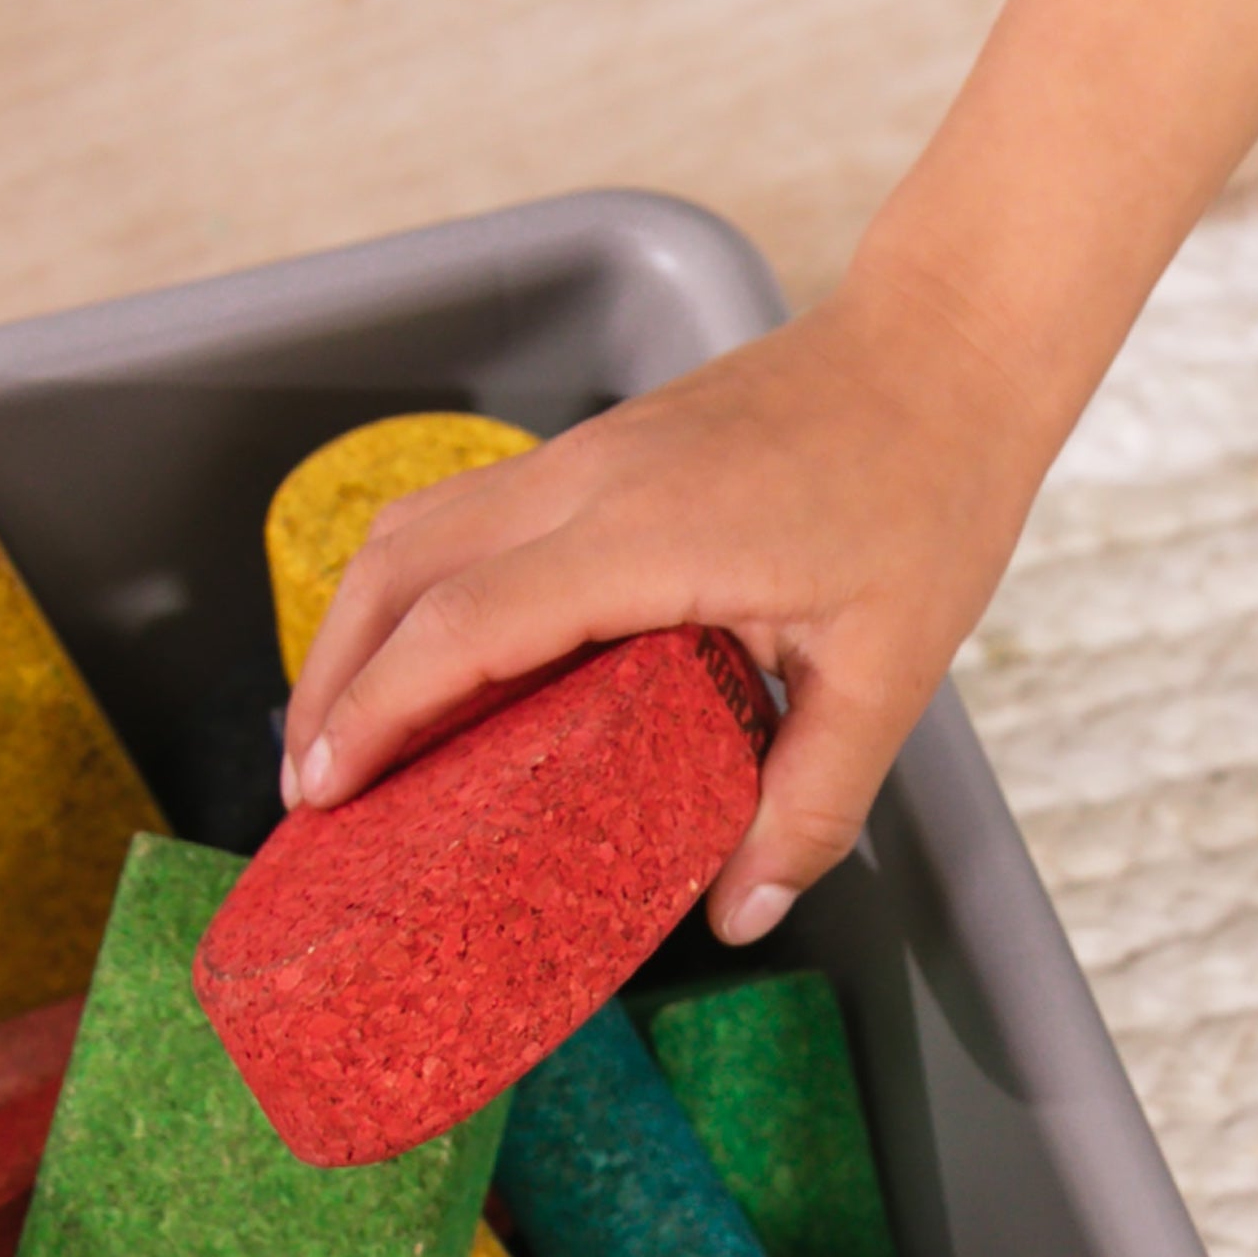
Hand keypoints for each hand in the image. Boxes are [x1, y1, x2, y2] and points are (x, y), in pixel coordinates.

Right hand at [280, 262, 1054, 942]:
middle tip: (312, 789)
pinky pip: (468, 513)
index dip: (379, 710)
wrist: (945, 346)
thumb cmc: (926, 489)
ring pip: (418, 526)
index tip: (327, 790)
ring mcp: (587, 452)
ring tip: (345, 730)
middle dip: (331, 678)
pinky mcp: (601, 447)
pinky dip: (418, 588)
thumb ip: (814, 798)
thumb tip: (745, 910)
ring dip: (360, 625)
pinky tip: (437, 658)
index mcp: (647, 536)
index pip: (465, 624)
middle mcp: (589, 479)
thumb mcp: (894, 669)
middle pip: (397, 565)